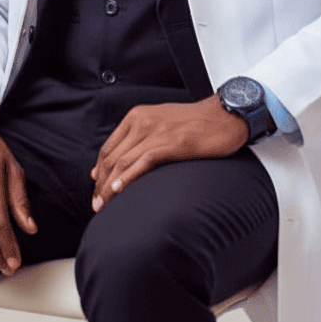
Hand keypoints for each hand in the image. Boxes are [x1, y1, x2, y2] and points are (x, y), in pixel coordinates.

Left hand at [89, 96, 248, 210]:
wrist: (224, 116)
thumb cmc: (195, 123)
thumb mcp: (160, 124)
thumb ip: (137, 140)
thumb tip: (115, 165)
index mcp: (136, 116)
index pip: (108, 147)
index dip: (99, 171)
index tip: (97, 189)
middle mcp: (141, 121)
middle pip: (111, 157)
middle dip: (100, 183)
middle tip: (96, 204)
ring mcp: (155, 131)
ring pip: (122, 162)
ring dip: (109, 187)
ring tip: (103, 205)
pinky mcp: (170, 143)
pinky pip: (142, 162)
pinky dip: (128, 177)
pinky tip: (119, 190)